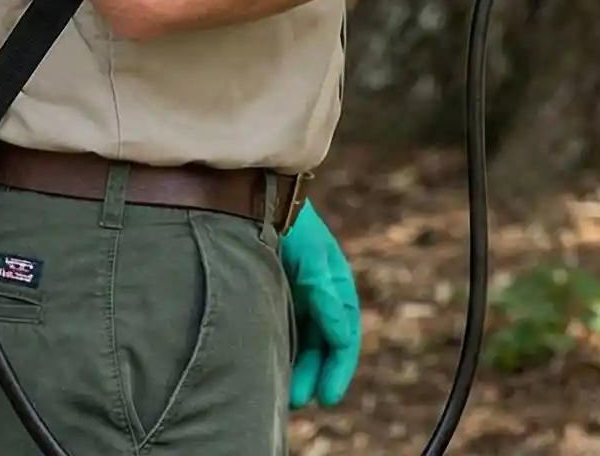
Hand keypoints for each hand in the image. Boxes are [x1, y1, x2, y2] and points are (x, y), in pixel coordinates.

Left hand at [281, 201, 360, 407]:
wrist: (256, 198)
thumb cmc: (288, 225)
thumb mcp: (312, 258)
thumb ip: (326, 295)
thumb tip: (341, 336)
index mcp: (335, 286)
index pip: (344, 337)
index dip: (338, 369)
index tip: (327, 397)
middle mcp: (318, 295)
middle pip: (323, 345)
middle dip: (314, 374)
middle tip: (297, 400)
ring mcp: (294, 296)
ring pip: (302, 342)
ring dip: (297, 367)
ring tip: (282, 393)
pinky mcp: (270, 295)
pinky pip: (282, 331)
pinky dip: (282, 351)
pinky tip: (269, 366)